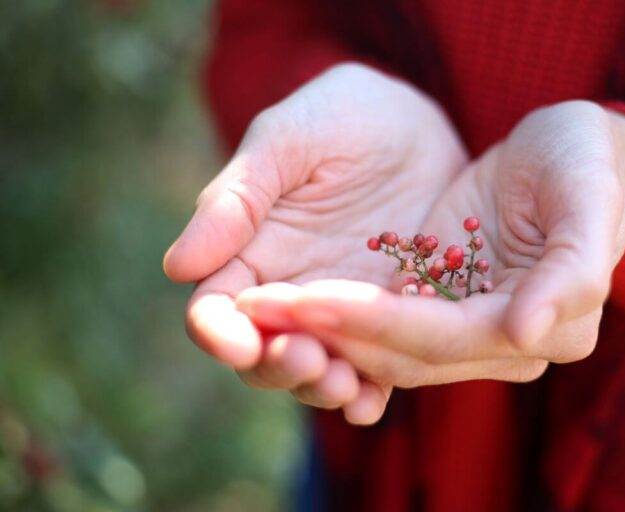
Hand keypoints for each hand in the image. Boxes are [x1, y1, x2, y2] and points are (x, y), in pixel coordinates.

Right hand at [163, 64, 466, 418]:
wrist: (419, 122)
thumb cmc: (345, 117)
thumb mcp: (289, 139)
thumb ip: (238, 197)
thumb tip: (179, 266)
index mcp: (251, 252)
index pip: (216, 308)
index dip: (217, 330)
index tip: (233, 339)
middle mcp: (291, 293)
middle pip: (263, 352)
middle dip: (275, 366)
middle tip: (305, 358)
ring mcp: (343, 311)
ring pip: (316, 370)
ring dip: (321, 388)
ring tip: (343, 387)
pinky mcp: (392, 318)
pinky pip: (376, 368)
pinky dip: (368, 393)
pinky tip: (371, 401)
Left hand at [235, 100, 624, 419]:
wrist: (565, 152)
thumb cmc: (582, 162)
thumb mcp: (588, 196)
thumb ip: (573, 270)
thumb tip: (525, 334)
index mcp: (547, 327)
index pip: (442, 337)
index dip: (371, 323)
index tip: (305, 299)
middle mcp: (502, 344)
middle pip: (401, 354)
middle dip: (327, 333)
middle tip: (256, 305)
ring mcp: (464, 330)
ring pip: (379, 351)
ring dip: (317, 333)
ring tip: (253, 307)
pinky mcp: (436, 307)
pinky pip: (376, 328)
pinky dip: (331, 320)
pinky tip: (283, 302)